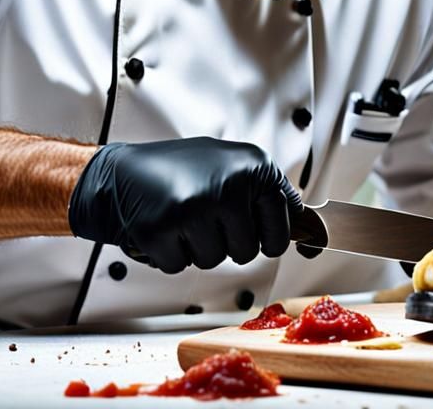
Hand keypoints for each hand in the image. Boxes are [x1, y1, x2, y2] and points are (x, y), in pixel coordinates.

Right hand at [67, 137, 302, 273]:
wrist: (118, 174)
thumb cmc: (178, 174)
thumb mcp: (233, 169)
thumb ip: (269, 197)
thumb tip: (315, 233)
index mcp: (253, 166)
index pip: (282, 230)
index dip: (265, 238)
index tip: (251, 231)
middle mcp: (230, 183)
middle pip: (249, 252)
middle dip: (226, 243)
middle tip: (203, 216)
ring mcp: (197, 206)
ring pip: (215, 261)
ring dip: (196, 249)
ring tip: (180, 219)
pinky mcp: (164, 227)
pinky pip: (180, 266)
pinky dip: (168, 254)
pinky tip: (161, 226)